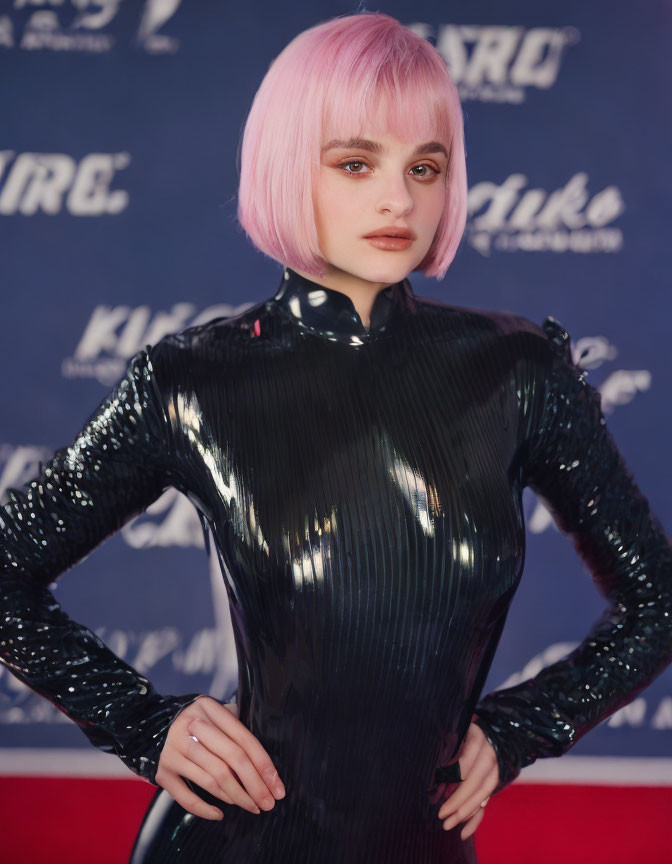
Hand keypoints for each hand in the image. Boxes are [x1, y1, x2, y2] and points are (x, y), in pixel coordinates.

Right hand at [155, 695, 285, 820]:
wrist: (151, 725)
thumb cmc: (197, 720)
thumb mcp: (215, 711)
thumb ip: (237, 724)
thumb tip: (266, 760)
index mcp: (209, 708)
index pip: (244, 739)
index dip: (264, 766)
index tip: (277, 786)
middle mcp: (190, 727)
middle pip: (230, 761)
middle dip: (254, 786)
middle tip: (267, 803)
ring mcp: (174, 750)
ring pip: (212, 780)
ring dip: (235, 797)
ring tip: (251, 806)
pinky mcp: (162, 771)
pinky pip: (186, 796)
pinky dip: (204, 809)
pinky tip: (219, 813)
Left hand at [437, 718, 498, 839]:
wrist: (493, 729)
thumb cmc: (465, 729)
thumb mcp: (456, 729)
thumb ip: (447, 743)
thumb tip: (434, 766)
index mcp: (477, 740)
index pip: (466, 764)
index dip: (454, 779)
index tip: (439, 789)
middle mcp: (490, 757)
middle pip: (475, 784)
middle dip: (459, 803)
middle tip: (442, 816)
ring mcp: (495, 770)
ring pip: (482, 795)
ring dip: (466, 814)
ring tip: (449, 826)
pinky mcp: (495, 782)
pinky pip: (486, 802)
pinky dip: (476, 818)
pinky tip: (464, 831)